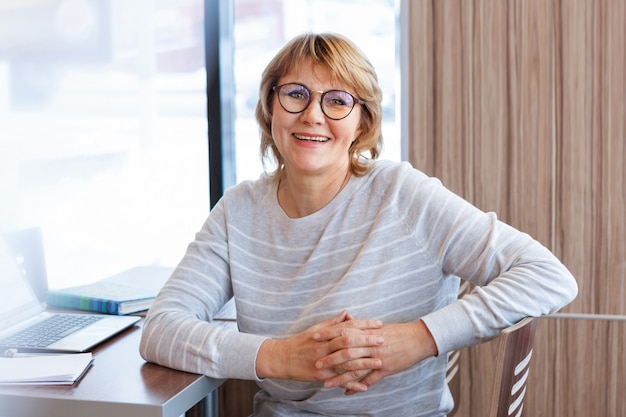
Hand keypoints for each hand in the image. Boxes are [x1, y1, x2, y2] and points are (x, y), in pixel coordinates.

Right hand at [255, 311, 384, 382]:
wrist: (282, 359)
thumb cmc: (300, 342)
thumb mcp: (315, 329)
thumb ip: (332, 323)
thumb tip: (347, 313)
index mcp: (324, 334)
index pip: (347, 327)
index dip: (363, 325)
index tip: (378, 323)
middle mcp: (324, 346)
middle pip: (348, 342)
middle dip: (366, 340)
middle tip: (382, 339)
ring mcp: (323, 361)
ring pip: (345, 362)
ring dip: (363, 362)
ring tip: (379, 362)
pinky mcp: (321, 375)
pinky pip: (338, 380)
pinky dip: (352, 384)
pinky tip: (364, 387)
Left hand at [314, 320, 437, 393]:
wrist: (417, 338)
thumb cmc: (396, 331)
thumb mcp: (377, 326)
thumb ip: (360, 324)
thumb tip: (345, 318)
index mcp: (367, 331)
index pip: (344, 331)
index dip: (328, 334)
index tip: (314, 337)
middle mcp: (371, 344)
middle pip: (347, 351)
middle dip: (330, 358)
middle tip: (316, 364)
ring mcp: (378, 357)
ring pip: (356, 368)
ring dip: (340, 377)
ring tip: (326, 383)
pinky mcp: (386, 369)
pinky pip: (370, 380)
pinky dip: (357, 387)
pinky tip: (347, 392)